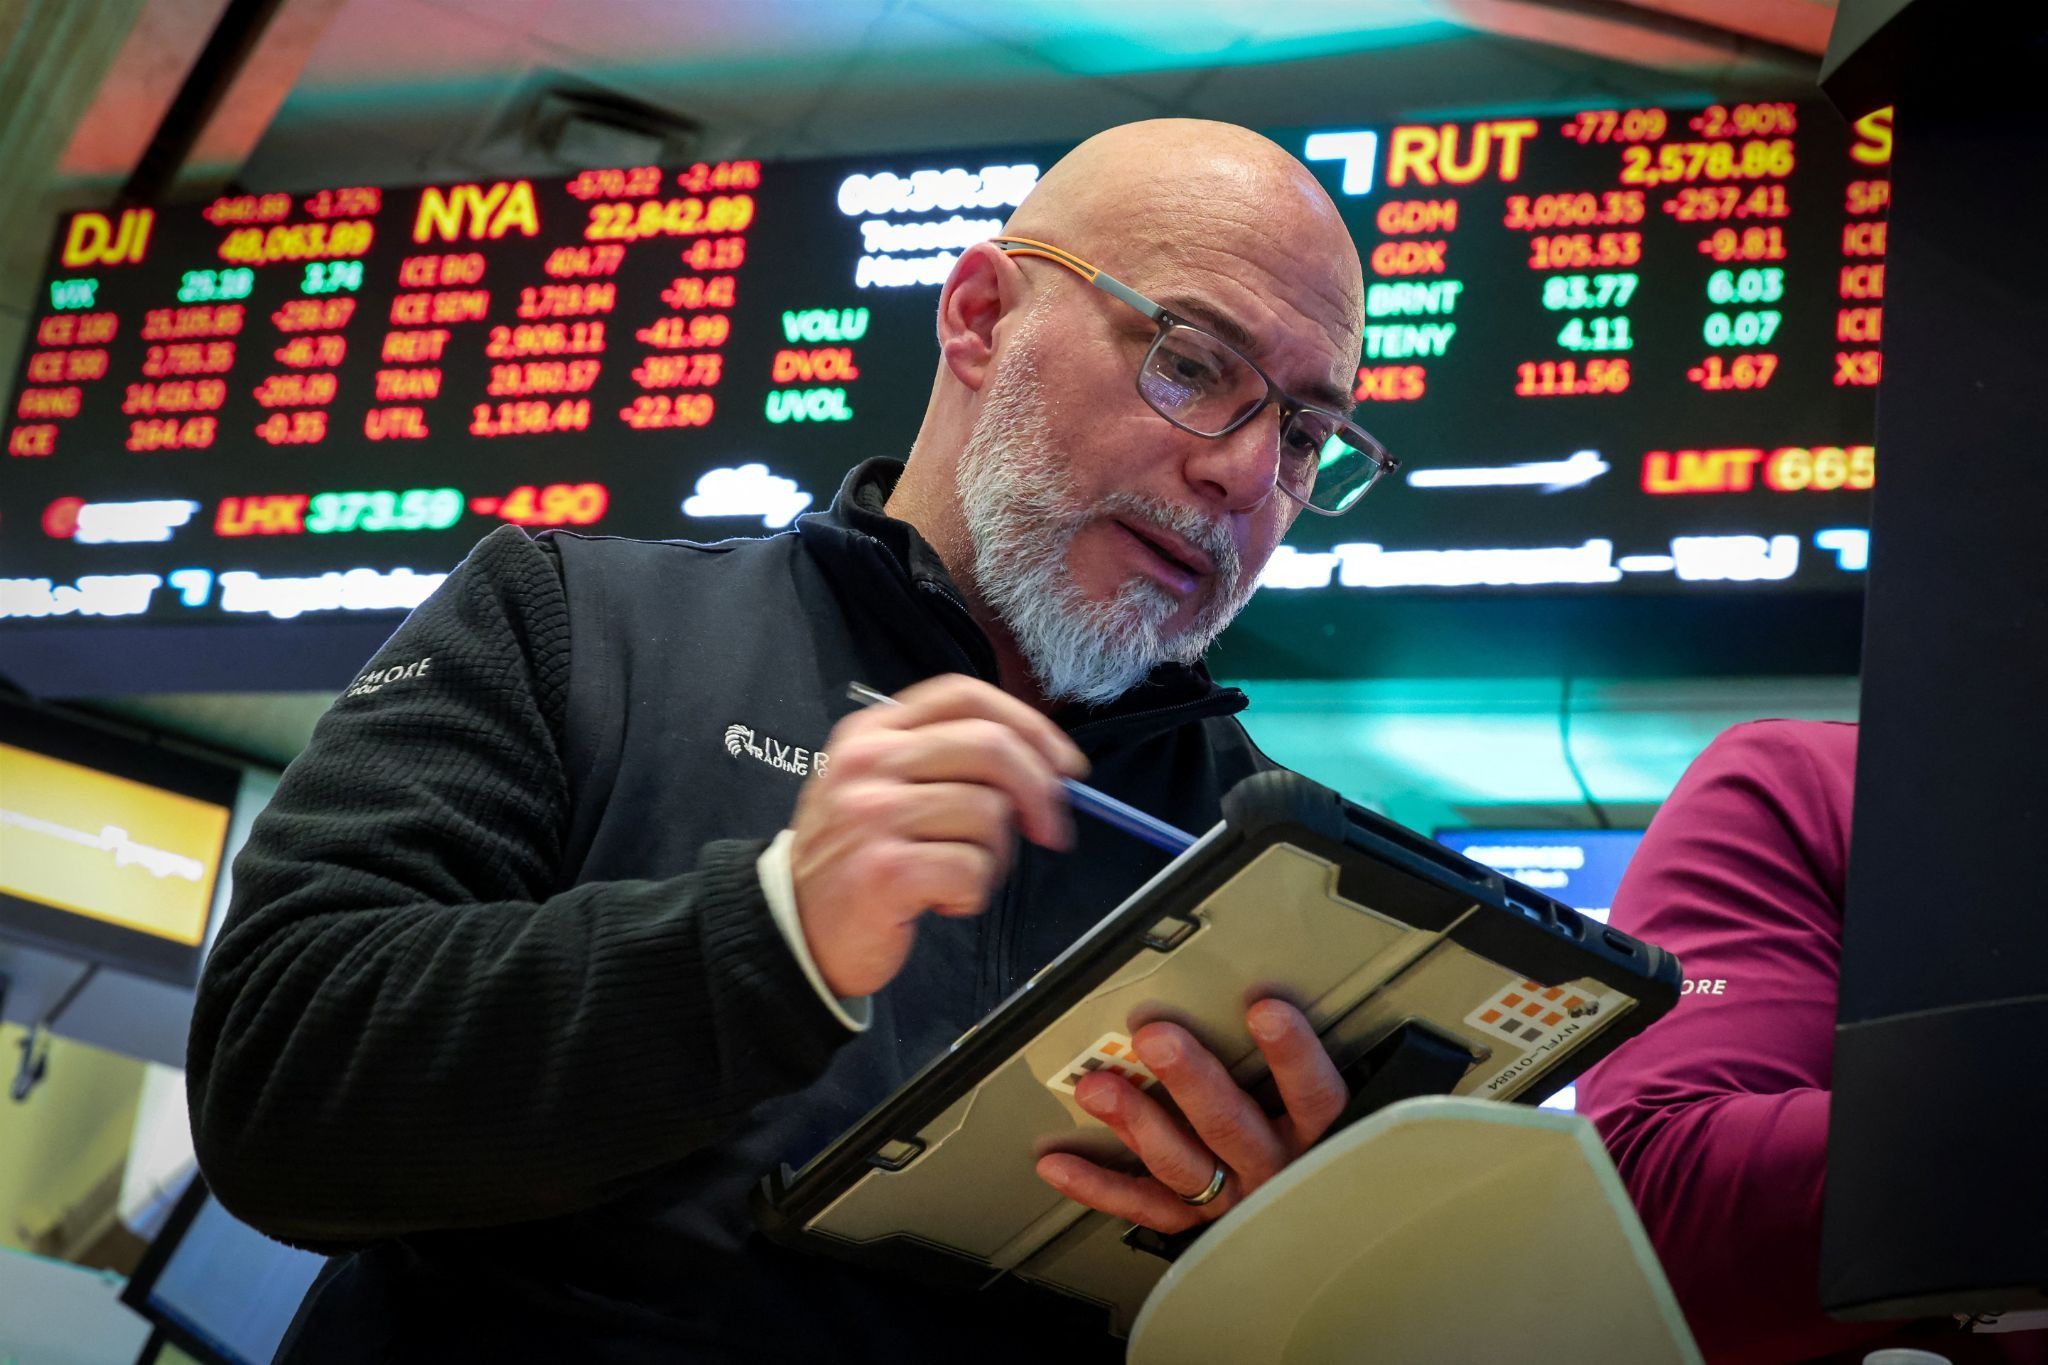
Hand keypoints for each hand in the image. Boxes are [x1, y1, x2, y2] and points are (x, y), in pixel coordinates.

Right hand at [788, 674, 1088, 998]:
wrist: (795, 929)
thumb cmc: (856, 858)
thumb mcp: (884, 787)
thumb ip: (950, 762)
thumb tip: (1047, 768)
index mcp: (872, 732)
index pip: (966, 696)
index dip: (1029, 725)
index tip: (1063, 765)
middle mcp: (869, 763)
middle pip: (991, 748)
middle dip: (1039, 792)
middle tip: (1050, 831)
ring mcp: (872, 814)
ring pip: (988, 815)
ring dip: (991, 858)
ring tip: (951, 874)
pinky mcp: (884, 870)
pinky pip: (972, 870)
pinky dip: (970, 894)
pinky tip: (936, 900)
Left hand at [1034, 999, 1347, 1232]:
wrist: (1309, 1213)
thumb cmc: (1299, 1126)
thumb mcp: (1312, 1095)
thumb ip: (1289, 1055)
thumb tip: (1257, 990)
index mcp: (1312, 1135)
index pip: (1313, 1095)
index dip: (1293, 1055)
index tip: (1264, 1009)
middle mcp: (1272, 1169)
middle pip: (1232, 1126)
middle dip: (1190, 1080)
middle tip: (1156, 1038)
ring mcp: (1230, 1197)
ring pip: (1182, 1164)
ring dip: (1136, 1122)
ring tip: (1098, 1089)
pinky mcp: (1192, 1217)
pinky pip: (1142, 1204)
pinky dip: (1096, 1185)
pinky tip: (1059, 1162)